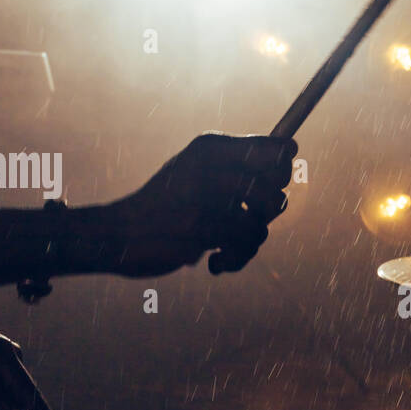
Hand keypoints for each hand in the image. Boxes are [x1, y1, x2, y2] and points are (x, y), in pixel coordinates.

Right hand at [109, 133, 295, 276]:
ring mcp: (204, 195)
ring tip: (227, 248)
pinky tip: (214, 262)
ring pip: (262, 221)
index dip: (282, 174)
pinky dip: (234, 260)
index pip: (276, 150)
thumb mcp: (197, 175)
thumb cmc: (166, 208)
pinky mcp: (200, 227)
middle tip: (246, 223)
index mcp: (210, 147)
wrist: (118, 234)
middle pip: (276, 188)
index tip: (268, 190)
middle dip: (268, 214)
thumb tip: (292, 150)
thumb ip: (240, 167)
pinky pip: (244, 246)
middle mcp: (209, 164)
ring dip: (249, 244)